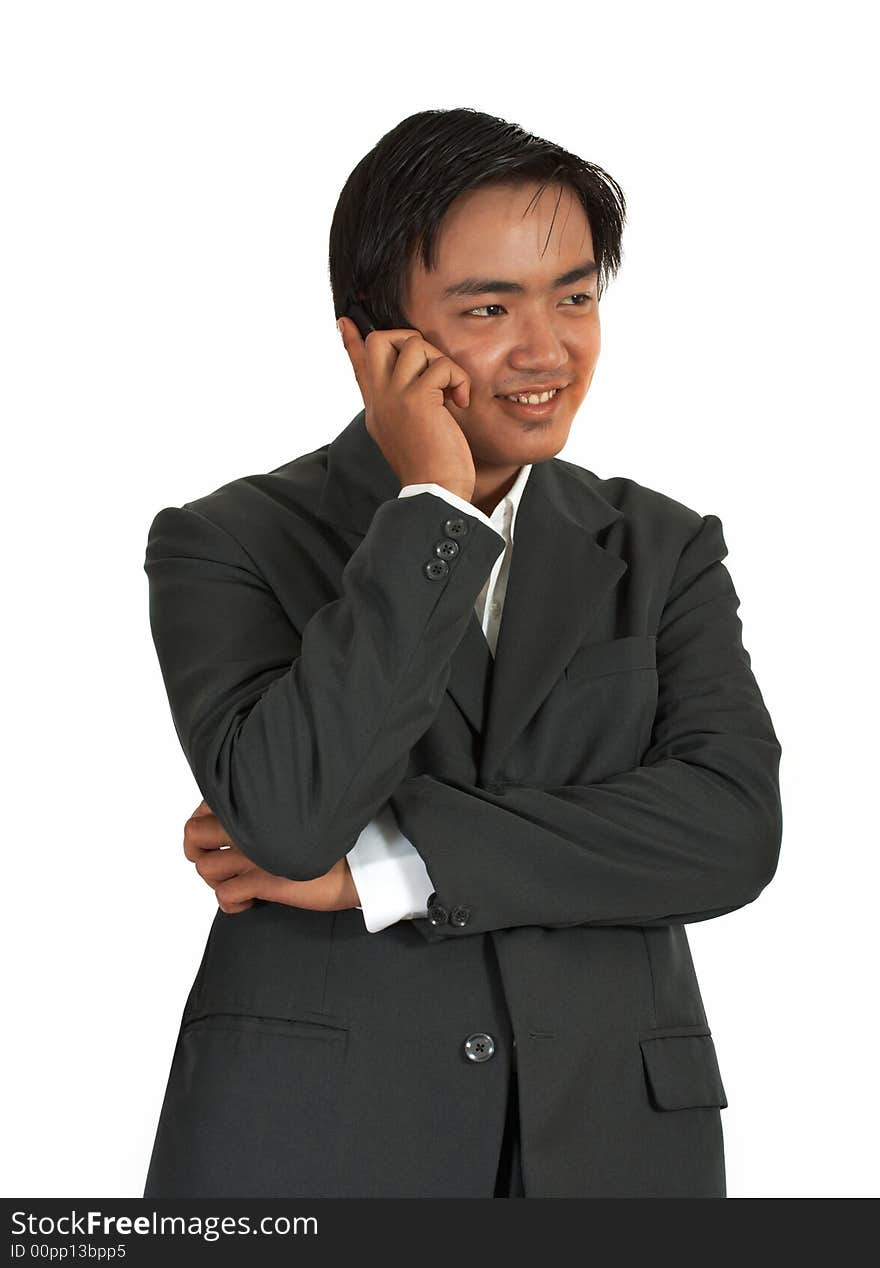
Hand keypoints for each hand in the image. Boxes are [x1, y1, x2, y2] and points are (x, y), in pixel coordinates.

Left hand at [182, 799, 359, 914]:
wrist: (362, 862)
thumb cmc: (334, 838)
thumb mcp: (298, 812)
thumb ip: (269, 810)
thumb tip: (245, 817)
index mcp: (259, 800)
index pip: (205, 807)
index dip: (204, 823)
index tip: (218, 835)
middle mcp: (252, 823)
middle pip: (192, 835)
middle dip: (198, 852)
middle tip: (219, 861)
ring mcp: (256, 853)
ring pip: (205, 868)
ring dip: (217, 879)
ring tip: (237, 882)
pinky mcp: (266, 880)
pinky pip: (225, 897)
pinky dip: (232, 903)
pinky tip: (250, 901)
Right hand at [337, 316, 475, 500]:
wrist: (435, 490)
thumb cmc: (430, 466)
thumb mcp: (407, 432)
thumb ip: (403, 406)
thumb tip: (418, 383)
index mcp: (376, 407)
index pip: (359, 365)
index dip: (352, 341)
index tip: (344, 322)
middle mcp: (380, 398)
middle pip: (379, 340)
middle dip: (409, 339)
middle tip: (431, 366)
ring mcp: (394, 396)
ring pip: (414, 344)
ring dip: (442, 362)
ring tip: (451, 392)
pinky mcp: (416, 399)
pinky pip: (441, 367)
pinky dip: (459, 381)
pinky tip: (460, 403)